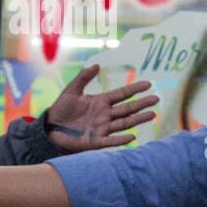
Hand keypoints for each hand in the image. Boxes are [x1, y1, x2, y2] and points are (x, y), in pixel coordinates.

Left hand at [42, 63, 158, 152]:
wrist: (50, 128)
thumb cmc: (60, 109)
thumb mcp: (71, 90)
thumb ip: (83, 78)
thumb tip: (96, 64)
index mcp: (101, 102)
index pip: (122, 94)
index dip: (134, 89)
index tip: (148, 84)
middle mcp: (105, 115)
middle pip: (127, 109)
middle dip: (142, 104)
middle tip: (157, 98)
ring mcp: (102, 129)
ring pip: (124, 123)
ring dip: (138, 119)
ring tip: (153, 114)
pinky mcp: (96, 142)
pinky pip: (111, 140)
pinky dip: (121, 139)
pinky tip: (132, 136)